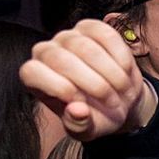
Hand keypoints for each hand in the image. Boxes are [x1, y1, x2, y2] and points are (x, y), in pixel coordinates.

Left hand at [19, 20, 156, 139]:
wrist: (119, 101)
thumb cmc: (96, 116)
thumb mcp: (86, 130)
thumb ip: (78, 125)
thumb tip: (78, 111)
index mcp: (36, 78)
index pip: (32, 72)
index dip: (57, 87)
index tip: (82, 105)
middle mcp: (46, 53)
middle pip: (61, 59)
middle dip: (93, 85)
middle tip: (113, 103)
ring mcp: (68, 37)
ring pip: (85, 47)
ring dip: (112, 74)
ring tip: (123, 91)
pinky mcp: (91, 28)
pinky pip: (105, 35)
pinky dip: (120, 56)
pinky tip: (126, 71)